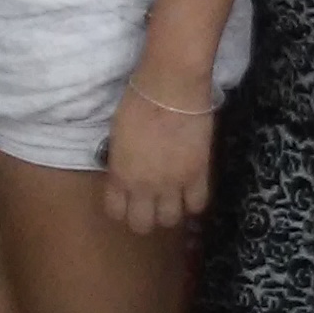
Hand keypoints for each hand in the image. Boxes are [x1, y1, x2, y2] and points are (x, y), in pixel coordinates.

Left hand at [101, 73, 214, 236]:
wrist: (170, 88)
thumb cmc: (137, 101)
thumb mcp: (117, 135)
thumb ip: (120, 161)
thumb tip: (125, 172)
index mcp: (120, 175)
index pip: (115, 212)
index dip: (121, 209)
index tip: (126, 201)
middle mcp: (144, 187)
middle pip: (143, 224)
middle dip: (144, 217)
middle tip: (150, 203)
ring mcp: (173, 184)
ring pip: (171, 220)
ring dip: (170, 211)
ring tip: (172, 198)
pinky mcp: (198, 175)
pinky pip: (197, 204)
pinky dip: (193, 202)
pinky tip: (190, 191)